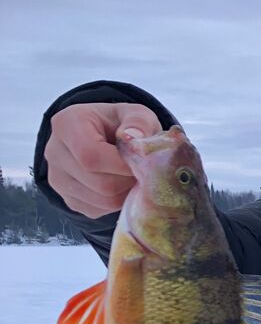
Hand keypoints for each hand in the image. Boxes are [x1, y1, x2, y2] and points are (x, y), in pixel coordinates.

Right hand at [46, 103, 161, 218]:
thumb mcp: (134, 114)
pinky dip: (117, 203)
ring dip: (126, 194)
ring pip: (102, 201)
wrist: (103, 137)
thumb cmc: (120, 124)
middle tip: (142, 172)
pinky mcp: (68, 199)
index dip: (122, 166)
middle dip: (128, 181)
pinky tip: (121, 185)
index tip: (142, 164)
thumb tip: (135, 139)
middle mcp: (54, 152)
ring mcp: (58, 179)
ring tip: (132, 176)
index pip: (91, 156)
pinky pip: (99, 210)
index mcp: (67, 124)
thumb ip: (139, 122)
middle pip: (100, 183)